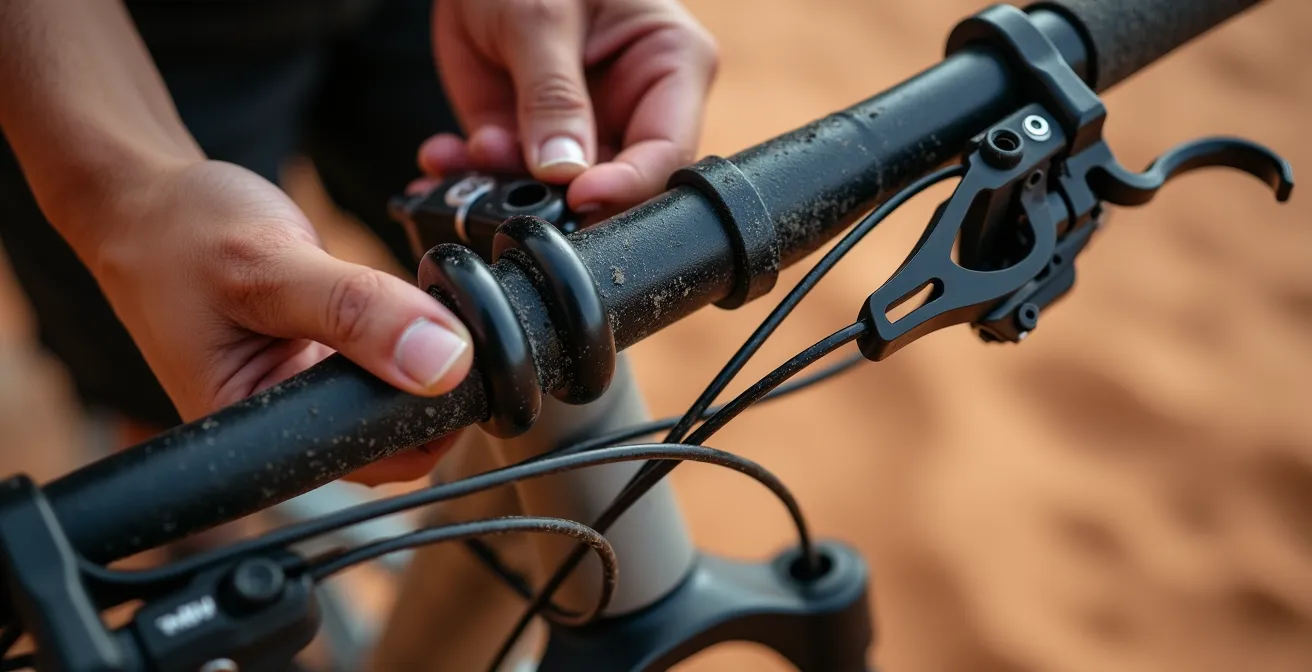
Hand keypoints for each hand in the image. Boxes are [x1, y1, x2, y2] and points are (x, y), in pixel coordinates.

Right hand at [86, 160, 474, 484]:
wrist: (147, 202)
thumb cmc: (179, 233)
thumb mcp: (268, 265)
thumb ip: (356, 311)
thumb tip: (445, 362)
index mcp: (255, 437)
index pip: (374, 463)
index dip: (432, 422)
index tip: (466, 363)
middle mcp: (283, 428)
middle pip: (395, 439)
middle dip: (435, 389)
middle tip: (449, 321)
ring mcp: (305, 395)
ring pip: (396, 399)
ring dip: (425, 357)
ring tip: (423, 305)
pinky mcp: (320, 363)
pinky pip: (383, 363)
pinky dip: (407, 333)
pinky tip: (406, 301)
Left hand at [424, 0, 718, 213]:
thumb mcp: (542, 15)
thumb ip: (553, 95)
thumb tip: (564, 172)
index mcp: (669, 66)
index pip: (666, 150)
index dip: (627, 185)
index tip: (578, 197)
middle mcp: (632, 108)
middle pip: (616, 185)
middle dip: (557, 197)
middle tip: (510, 187)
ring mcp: (582, 130)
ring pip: (556, 194)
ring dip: (504, 187)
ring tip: (466, 155)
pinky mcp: (530, 140)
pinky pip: (507, 178)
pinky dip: (470, 180)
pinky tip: (443, 160)